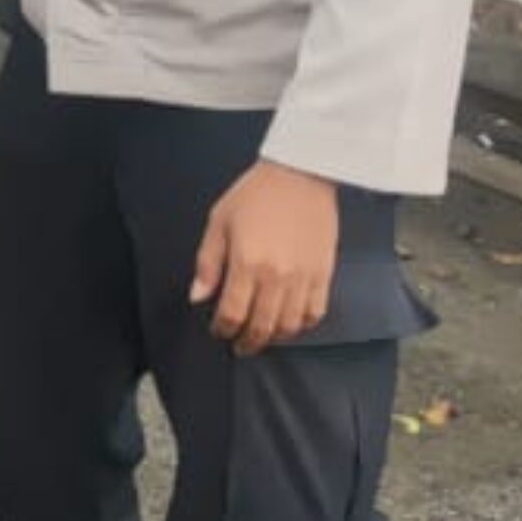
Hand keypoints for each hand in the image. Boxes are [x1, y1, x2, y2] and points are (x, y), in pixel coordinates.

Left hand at [191, 160, 341, 354]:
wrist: (300, 174)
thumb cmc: (255, 194)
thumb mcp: (219, 221)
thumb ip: (207, 263)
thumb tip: (198, 297)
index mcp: (247, 262)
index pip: (232, 312)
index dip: (222, 329)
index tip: (217, 331)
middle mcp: (276, 276)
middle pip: (261, 326)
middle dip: (247, 342)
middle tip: (238, 345)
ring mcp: (303, 277)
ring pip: (288, 326)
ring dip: (273, 338)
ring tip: (262, 337)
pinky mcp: (323, 274)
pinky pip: (314, 312)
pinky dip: (301, 325)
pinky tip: (289, 324)